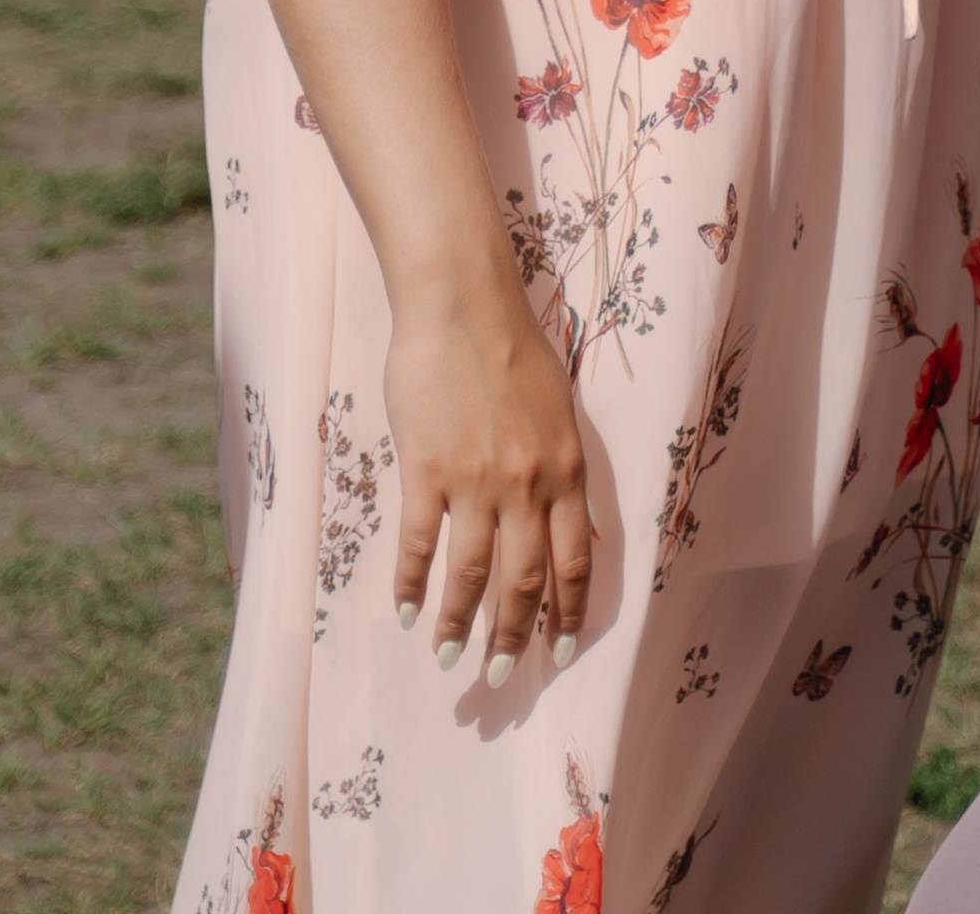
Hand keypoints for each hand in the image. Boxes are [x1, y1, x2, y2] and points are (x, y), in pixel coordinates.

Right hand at [386, 275, 593, 685]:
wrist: (462, 304)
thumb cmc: (513, 347)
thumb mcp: (559, 409)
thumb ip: (562, 466)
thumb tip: (570, 518)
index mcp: (567, 468)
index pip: (576, 561)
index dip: (569, 612)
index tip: (563, 650)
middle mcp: (528, 483)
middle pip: (525, 582)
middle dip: (515, 636)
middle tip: (503, 674)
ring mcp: (476, 481)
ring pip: (471, 576)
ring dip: (459, 624)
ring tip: (449, 656)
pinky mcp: (426, 472)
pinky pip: (419, 545)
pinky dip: (410, 584)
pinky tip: (404, 609)